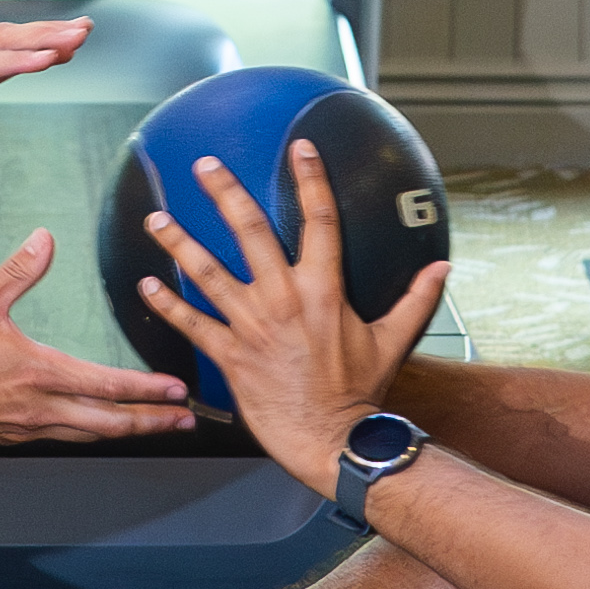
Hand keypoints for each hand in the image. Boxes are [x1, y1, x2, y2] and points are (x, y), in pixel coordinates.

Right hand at [0, 231, 202, 446]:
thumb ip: (17, 271)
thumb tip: (46, 238)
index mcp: (38, 373)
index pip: (107, 385)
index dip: (147, 391)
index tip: (178, 391)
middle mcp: (40, 408)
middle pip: (110, 423)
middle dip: (152, 422)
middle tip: (186, 421)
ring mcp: (27, 427)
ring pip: (90, 435)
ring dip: (127, 431)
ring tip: (155, 427)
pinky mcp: (12, 435)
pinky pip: (64, 437)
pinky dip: (92, 433)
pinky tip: (99, 426)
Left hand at [129, 139, 450, 479]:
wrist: (331, 438)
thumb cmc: (360, 391)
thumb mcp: (392, 340)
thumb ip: (416, 298)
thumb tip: (443, 267)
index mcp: (324, 289)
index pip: (320, 220)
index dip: (311, 180)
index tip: (300, 150)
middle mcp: (284, 298)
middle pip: (250, 232)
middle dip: (224, 193)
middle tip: (204, 166)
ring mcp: (252, 325)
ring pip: (207, 273)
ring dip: (179, 243)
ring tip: (157, 220)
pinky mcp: (230, 355)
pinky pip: (191, 324)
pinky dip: (167, 304)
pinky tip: (146, 285)